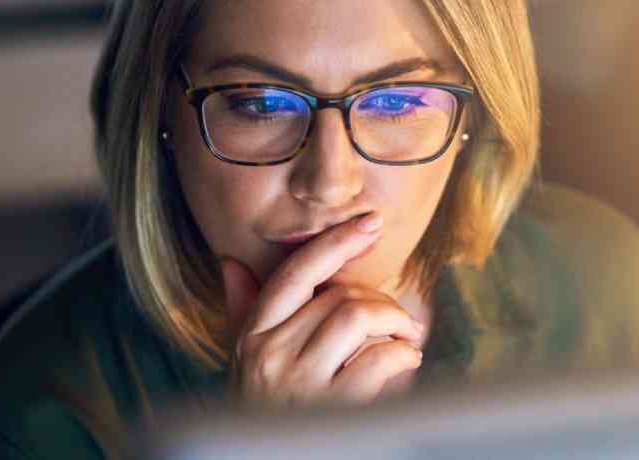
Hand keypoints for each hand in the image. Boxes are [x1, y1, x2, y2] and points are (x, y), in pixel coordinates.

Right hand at [221, 217, 425, 406]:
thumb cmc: (260, 414)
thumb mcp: (242, 363)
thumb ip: (243, 313)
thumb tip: (231, 263)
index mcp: (251, 336)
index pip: (295, 273)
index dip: (335, 242)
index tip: (369, 223)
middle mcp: (270, 354)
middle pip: (337, 296)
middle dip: (379, 301)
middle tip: (398, 319)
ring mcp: (299, 383)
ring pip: (358, 317)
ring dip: (396, 323)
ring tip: (407, 339)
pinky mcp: (332, 410)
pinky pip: (378, 359)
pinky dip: (403, 355)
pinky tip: (407, 363)